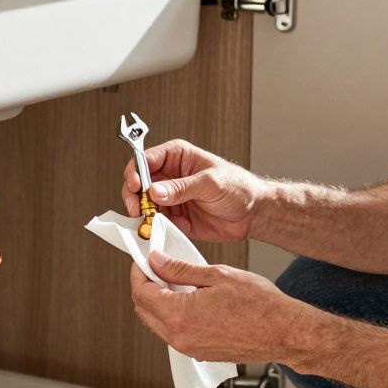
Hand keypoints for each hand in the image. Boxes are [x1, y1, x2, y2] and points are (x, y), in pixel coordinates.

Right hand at [121, 139, 267, 241]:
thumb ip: (182, 188)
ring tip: (149, 222)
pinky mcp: (174, 217)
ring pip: (143, 204)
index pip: (146, 159)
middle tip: (137, 209)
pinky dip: (154, 227)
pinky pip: (156, 222)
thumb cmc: (238, 188)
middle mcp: (169, 175)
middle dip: (134, 196)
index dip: (136, 172)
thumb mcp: (210, 183)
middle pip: (138, 183)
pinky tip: (160, 230)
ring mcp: (170, 197)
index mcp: (177, 156)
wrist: (253, 214)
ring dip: (142, 214)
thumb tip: (155, 192)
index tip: (135, 186)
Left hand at [128, 251, 315, 363]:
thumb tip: (157, 261)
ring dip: (158, 303)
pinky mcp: (200, 353)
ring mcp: (190, 349)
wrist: (285, 332)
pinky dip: (172, 316)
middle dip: (145, 287)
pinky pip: (174, 334)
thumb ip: (180, 269)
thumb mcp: (217, 275)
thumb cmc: (260, 305)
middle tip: (156, 268)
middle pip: (144, 310)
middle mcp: (181, 337)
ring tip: (174, 282)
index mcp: (181, 315)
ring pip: (157, 324)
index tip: (144, 261)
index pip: (142, 293)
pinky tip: (188, 300)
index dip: (139, 273)